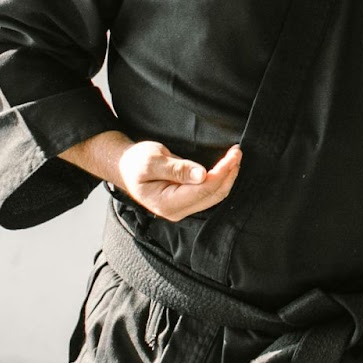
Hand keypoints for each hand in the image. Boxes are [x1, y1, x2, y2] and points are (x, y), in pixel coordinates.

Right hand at [118, 141, 241, 220]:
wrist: (125, 167)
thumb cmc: (135, 162)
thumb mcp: (152, 160)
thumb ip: (177, 169)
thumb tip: (202, 175)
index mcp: (166, 203)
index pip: (204, 190)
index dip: (222, 172)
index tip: (233, 153)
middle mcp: (176, 211)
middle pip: (213, 195)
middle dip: (229, 173)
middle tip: (237, 151)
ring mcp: (181, 209)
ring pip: (214, 196)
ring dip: (227, 176)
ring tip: (234, 156)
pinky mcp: (186, 203)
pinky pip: (209, 194)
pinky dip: (220, 180)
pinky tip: (225, 166)